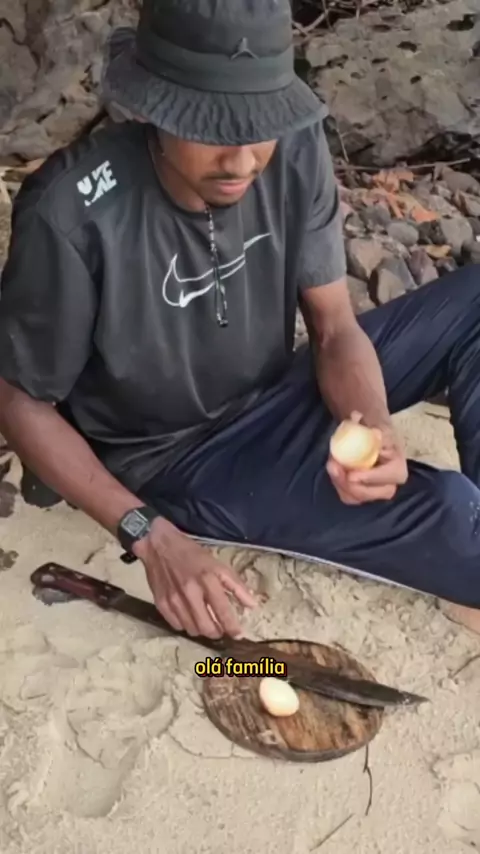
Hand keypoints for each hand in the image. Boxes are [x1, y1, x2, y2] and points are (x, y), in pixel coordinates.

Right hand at [134, 517, 256, 637]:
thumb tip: (252, 605)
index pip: (223, 610)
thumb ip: (236, 585)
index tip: (238, 634)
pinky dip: (186, 625)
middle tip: (220, 629)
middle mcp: (191, 592)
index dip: (232, 627)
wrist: (159, 545)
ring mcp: (174, 599)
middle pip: (207, 627)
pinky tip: (190, 617)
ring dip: (202, 630)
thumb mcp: (218, 564)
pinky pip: (177, 625)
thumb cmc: (192, 553)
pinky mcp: (161, 604)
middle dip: (217, 632)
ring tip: (206, 622)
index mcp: (208, 580)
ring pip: (192, 629)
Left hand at [326, 413, 407, 504]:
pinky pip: (346, 495)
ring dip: (339, 481)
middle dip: (349, 484)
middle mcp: (389, 484)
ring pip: (355, 497)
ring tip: (332, 463)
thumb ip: (375, 426)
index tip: (352, 475)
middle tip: (334, 467)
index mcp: (398, 466)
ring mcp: (373, 491)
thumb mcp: (376, 423)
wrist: (364, 432)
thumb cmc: (373, 427)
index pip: (391, 477)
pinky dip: (337, 482)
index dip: (372, 477)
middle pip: (372, 494)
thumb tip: (372, 429)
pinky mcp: (359, 493)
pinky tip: (333, 467)